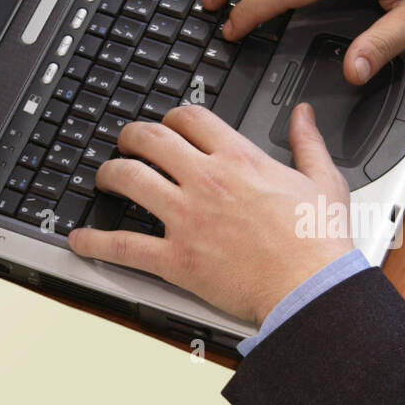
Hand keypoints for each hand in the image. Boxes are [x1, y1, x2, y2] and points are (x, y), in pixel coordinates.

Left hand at [67, 103, 352, 325]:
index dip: (172, 118)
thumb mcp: (324, 180)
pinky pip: (123, 245)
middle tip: (125, 143)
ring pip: (127, 179)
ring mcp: (186, 219)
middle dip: (130, 136)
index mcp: (240, 159)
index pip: (190, 118)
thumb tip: (303, 115)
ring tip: (102, 178)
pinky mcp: (176, 259)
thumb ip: (308, 142)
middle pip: (150, 140)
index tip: (169, 126)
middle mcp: (205, 181)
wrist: (311, 289)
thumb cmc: (320, 242)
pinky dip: (95, 242)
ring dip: (108, 174)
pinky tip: (80, 240)